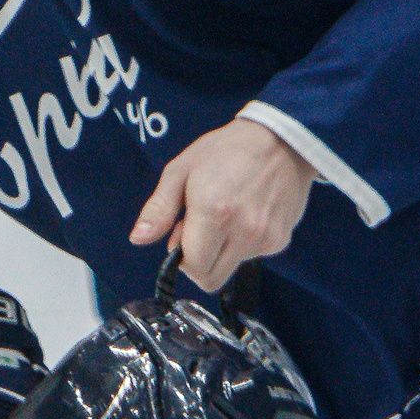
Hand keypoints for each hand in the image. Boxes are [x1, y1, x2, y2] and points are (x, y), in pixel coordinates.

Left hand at [130, 116, 317, 290]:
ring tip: (228, 212)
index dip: (181, 257)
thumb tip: (138, 238)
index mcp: (214, 212)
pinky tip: (247, 213)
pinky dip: (244, 243)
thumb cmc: (227, 150)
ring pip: (231, 267)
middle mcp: (243, 231)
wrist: (281, 139)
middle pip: (211, 279)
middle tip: (202, 227)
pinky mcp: (280, 240)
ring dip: (223, 250)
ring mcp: (265, 238)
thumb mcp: (182, 170)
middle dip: (200, 261)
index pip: (193, 268)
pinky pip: (252, 256)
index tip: (182, 234)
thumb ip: (159, 209)